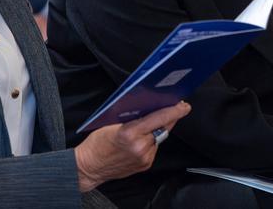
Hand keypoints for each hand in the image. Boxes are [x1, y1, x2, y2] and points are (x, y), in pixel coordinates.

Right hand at [75, 102, 189, 191]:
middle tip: (178, 107)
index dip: (174, 111)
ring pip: (159, 138)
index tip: (184, 105)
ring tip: (156, 121)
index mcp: (130, 133)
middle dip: (170, 117)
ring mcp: (144, 158)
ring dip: (159, 129)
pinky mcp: (145, 165)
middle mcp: (140, 147)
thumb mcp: (112, 124)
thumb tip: (150, 108)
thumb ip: (133, 118)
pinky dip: (152, 140)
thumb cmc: (96, 143)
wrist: (89, 167)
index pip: (159, 118)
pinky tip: (146, 136)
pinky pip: (154, 147)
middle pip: (164, 128)